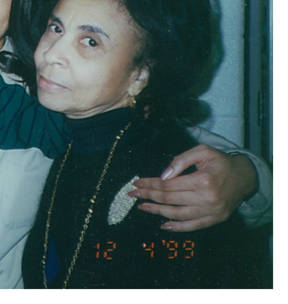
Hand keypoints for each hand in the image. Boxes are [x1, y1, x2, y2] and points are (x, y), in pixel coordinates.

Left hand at [129, 144, 256, 231]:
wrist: (245, 177)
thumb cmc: (221, 162)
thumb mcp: (202, 152)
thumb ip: (181, 160)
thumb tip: (163, 175)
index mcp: (203, 180)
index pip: (168, 185)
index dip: (150, 184)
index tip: (136, 182)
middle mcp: (207, 198)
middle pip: (170, 199)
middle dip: (148, 196)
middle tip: (133, 194)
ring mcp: (212, 211)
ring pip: (178, 214)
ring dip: (157, 211)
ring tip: (142, 207)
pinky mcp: (215, 219)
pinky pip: (193, 226)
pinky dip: (177, 227)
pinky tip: (163, 224)